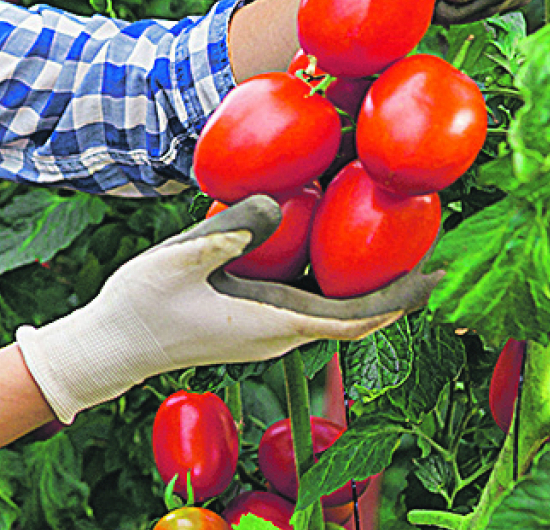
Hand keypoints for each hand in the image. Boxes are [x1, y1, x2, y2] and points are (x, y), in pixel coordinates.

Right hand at [14, 198, 437, 422]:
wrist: (112, 345)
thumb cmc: (140, 307)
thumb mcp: (178, 259)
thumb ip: (227, 232)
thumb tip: (274, 204)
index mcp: (273, 322)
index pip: (355, 318)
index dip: (400, 299)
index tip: (436, 278)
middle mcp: (279, 334)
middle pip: (354, 316)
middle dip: (395, 290)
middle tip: (430, 254)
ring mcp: (266, 333)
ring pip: (332, 312)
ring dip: (364, 286)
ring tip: (391, 246)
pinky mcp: (251, 325)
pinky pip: (308, 306)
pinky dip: (333, 284)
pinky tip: (328, 251)